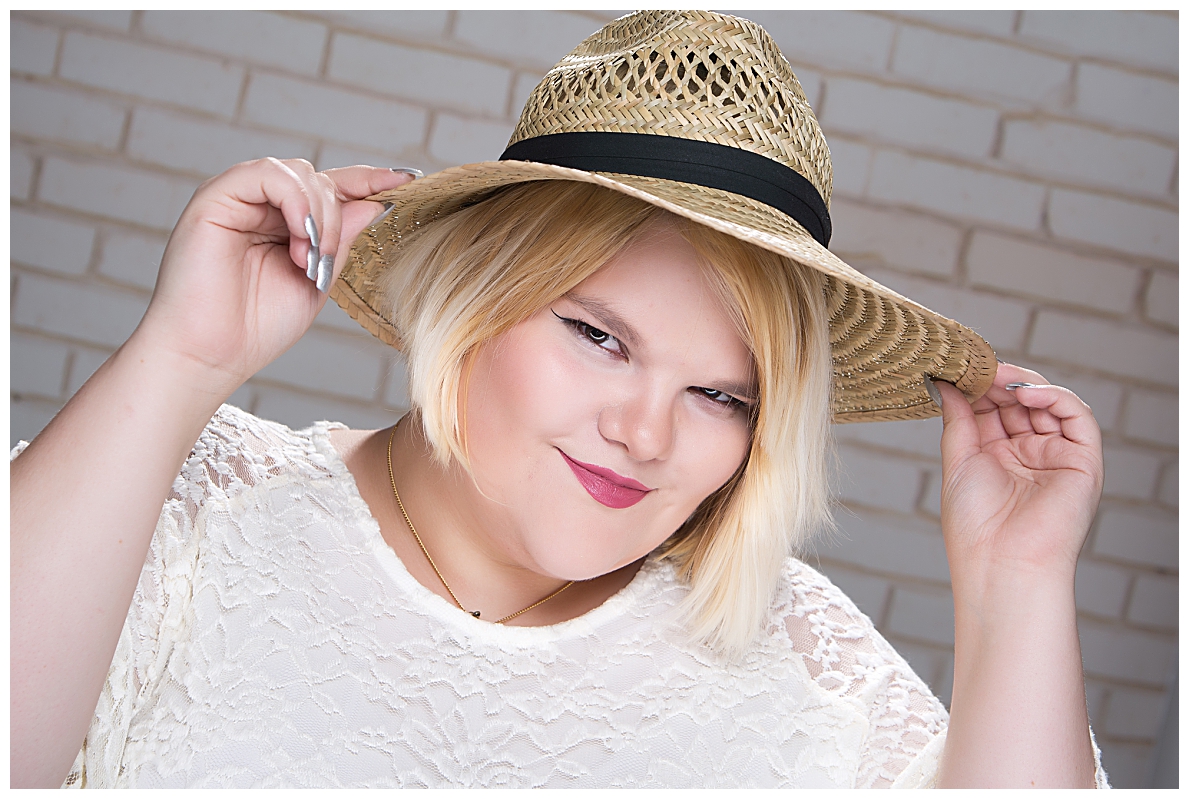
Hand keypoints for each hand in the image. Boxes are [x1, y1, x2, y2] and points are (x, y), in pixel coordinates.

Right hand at [133, 158, 413, 396]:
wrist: (211, 354)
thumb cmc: (256, 326)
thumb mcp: (318, 280)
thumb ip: (341, 240)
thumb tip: (375, 202)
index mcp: (283, 224)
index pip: (331, 189)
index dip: (369, 180)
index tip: (407, 179)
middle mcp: (260, 205)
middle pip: (320, 180)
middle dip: (337, 219)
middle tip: (325, 265)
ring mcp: (237, 197)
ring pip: (299, 173)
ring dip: (319, 216)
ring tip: (310, 261)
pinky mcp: (214, 197)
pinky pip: (268, 174)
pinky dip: (295, 202)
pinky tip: (299, 240)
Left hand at [935, 364, 1103, 588]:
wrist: (1002, 563)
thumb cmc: (975, 524)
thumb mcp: (958, 461)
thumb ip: (958, 419)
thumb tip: (944, 384)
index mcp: (996, 456)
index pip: (991, 408)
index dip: (977, 387)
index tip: (957, 369)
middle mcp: (1027, 454)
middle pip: (1018, 402)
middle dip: (998, 381)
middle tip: (977, 367)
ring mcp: (1055, 456)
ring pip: (1048, 403)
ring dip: (1023, 384)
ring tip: (998, 378)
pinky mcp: (1083, 461)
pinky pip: (1077, 417)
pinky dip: (1055, 397)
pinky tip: (1026, 394)